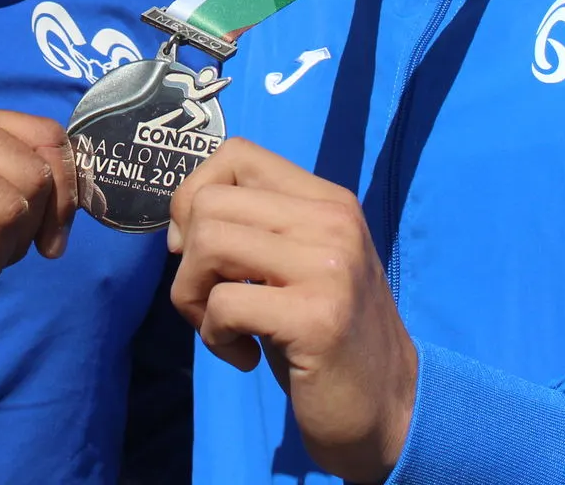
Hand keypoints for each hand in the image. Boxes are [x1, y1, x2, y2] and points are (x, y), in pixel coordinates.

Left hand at [169, 138, 416, 482]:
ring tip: (223, 329)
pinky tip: (245, 356)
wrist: (388, 410)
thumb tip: (176, 226)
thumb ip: (252, 229)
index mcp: (328, 201)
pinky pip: (222, 305)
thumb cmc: (325, 338)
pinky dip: (214, 337)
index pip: (236, 154)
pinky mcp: (317, 318)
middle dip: (187, 261)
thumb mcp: (296, 265)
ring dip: (193, 298)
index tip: (198, 248)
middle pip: (209, 203)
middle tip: (210, 304)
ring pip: (208, 244)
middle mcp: (333, 222)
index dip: (194, 196)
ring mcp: (328, 267)